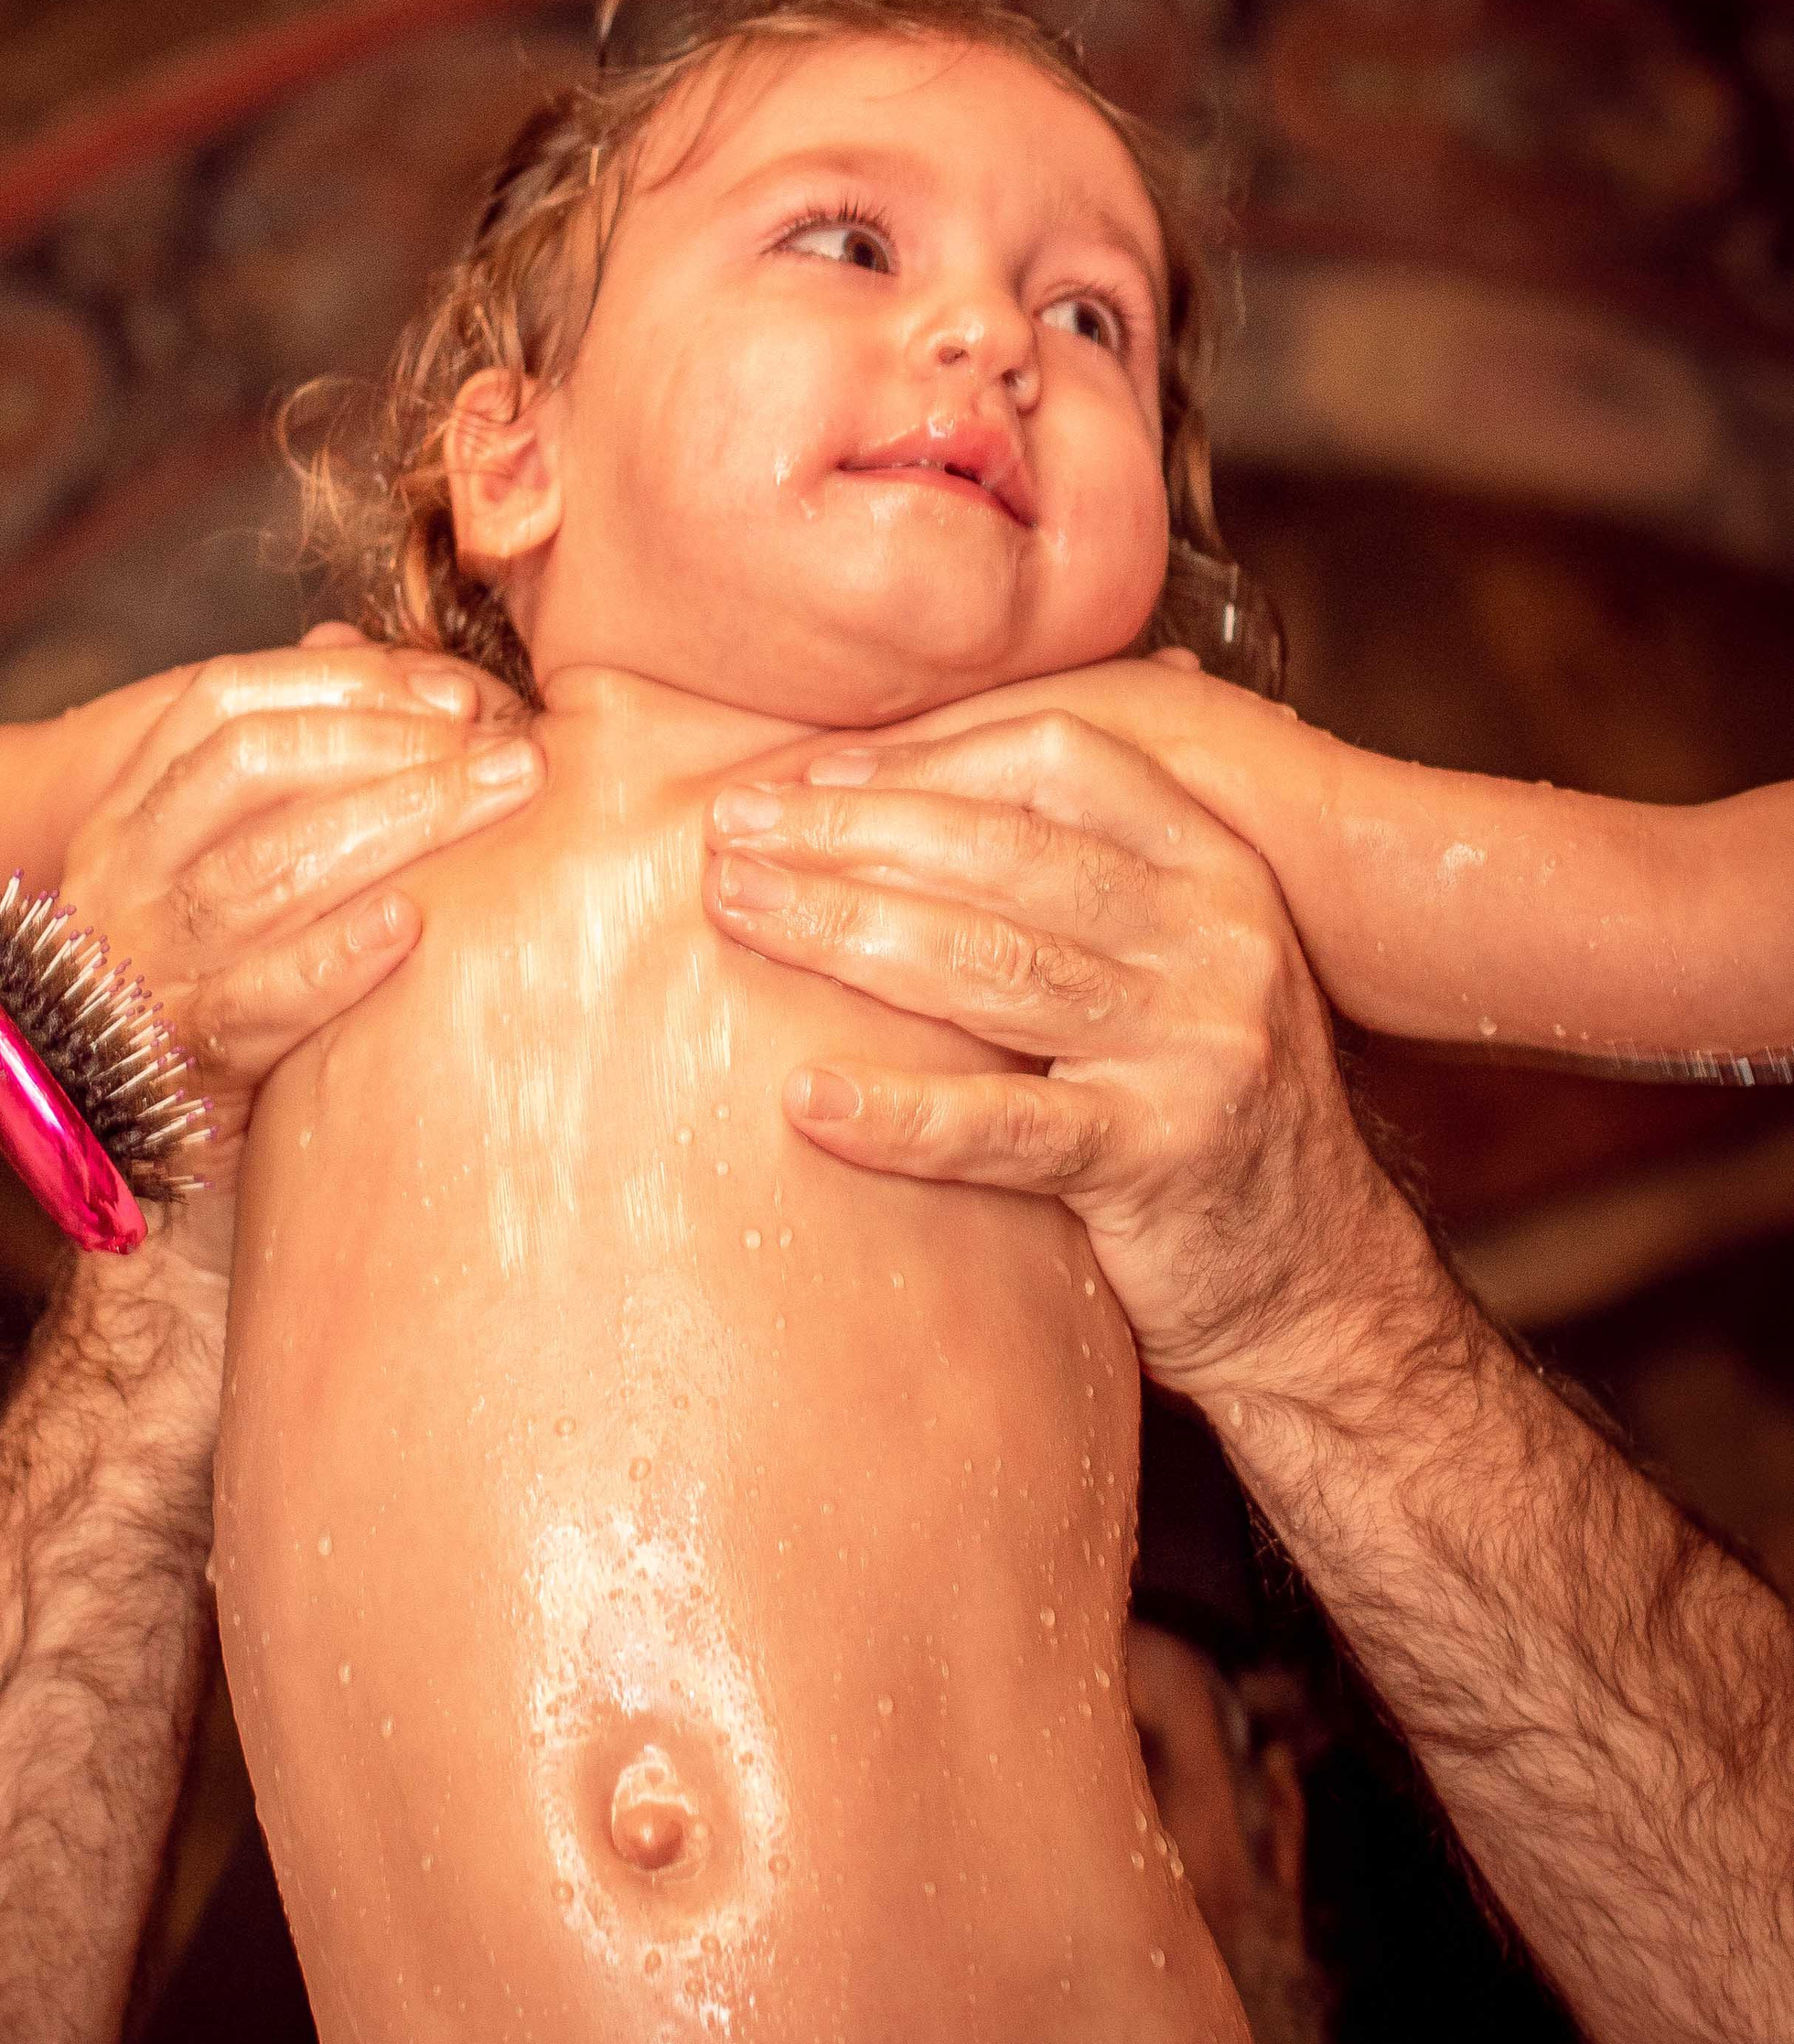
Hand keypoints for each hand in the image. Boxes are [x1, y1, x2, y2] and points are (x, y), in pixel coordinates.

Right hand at [57, 625, 540, 1185]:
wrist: (120, 1137)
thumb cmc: (202, 973)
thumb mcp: (215, 857)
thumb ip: (281, 756)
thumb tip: (358, 646)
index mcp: (131, 809)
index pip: (222, 705)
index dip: (342, 683)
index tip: (455, 688)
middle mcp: (123, 873)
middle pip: (253, 769)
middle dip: (393, 744)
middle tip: (514, 749)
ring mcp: (143, 965)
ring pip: (265, 871)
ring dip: (397, 823)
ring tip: (503, 798)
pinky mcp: (178, 1059)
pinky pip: (258, 1000)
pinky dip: (334, 959)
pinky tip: (409, 927)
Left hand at [701, 710, 1422, 1405]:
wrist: (1316, 1285)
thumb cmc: (1197, 1104)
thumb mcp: (1172, 965)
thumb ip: (1076, 880)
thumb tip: (893, 787)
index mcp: (1215, 867)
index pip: (1058, 763)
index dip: (924, 758)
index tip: (804, 779)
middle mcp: (1218, 939)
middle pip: (1004, 855)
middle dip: (850, 836)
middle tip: (727, 836)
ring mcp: (1198, 1048)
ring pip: (995, 966)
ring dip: (846, 932)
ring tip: (738, 913)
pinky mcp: (1162, 1161)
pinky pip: (1006, 1127)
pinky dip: (899, 1113)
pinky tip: (806, 1099)